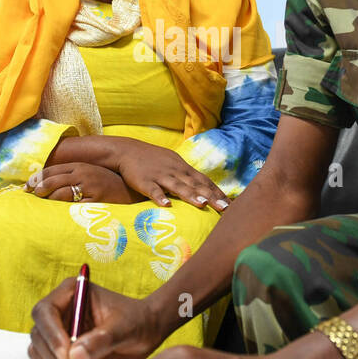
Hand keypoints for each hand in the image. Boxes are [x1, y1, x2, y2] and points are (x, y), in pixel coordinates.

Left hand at [24, 162, 138, 203]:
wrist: (131, 188)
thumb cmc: (108, 183)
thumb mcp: (89, 175)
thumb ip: (72, 176)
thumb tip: (51, 184)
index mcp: (79, 166)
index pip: (52, 171)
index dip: (37, 179)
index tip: (27, 187)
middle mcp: (82, 173)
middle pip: (53, 181)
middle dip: (39, 189)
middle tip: (31, 196)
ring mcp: (89, 185)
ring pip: (61, 193)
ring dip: (49, 200)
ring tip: (43, 206)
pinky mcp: (96, 198)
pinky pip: (75, 205)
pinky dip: (64, 209)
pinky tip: (58, 214)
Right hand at [28, 279, 166, 358]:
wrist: (147, 331)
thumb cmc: (138, 320)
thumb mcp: (124, 328)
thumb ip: (101, 340)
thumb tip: (73, 357)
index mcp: (71, 292)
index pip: (45, 312)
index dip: (51, 335)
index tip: (66, 357)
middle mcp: (61, 310)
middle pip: (40, 336)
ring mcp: (60, 331)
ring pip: (43, 354)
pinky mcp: (63, 350)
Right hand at [111, 140, 229, 210]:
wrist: (126, 150)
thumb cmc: (153, 160)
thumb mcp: (173, 164)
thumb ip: (187, 177)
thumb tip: (205, 190)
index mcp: (183, 168)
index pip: (204, 181)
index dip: (218, 192)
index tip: (231, 204)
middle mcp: (175, 171)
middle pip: (196, 184)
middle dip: (211, 196)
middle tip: (225, 208)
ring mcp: (160, 175)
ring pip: (177, 186)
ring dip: (190, 195)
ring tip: (202, 204)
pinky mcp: (144, 181)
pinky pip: (153, 190)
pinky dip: (159, 197)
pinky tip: (166, 206)